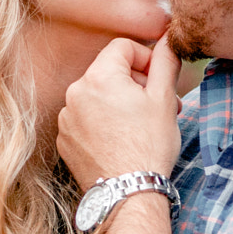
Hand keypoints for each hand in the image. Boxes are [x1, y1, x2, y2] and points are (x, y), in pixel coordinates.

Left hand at [57, 37, 180, 186]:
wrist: (128, 194)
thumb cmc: (149, 146)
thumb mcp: (164, 100)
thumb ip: (165, 62)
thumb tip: (167, 40)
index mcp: (99, 77)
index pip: (122, 47)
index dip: (145, 58)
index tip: (159, 79)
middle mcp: (75, 92)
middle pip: (109, 72)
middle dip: (135, 83)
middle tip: (159, 105)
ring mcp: (66, 118)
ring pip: (97, 96)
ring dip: (119, 103)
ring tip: (140, 126)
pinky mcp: (64, 139)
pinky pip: (85, 119)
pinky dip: (102, 123)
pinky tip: (121, 141)